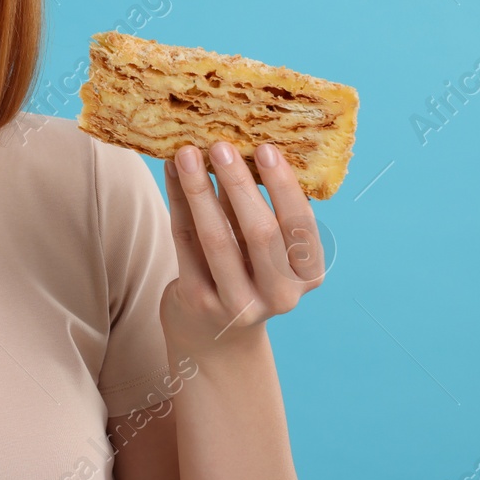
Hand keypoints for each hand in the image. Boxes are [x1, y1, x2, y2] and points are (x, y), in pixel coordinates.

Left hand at [160, 141, 326, 358]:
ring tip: (187, 153)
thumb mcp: (266, 249)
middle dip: (239, 184)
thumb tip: (242, 144)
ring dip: (200, 190)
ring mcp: (238, 303)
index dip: (283, 186)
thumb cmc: (246, 273)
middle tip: (221, 145)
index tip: (266, 148)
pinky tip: (171, 173)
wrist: (215, 334)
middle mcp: (280, 294)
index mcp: (308, 275)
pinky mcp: (199, 302)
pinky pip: (186, 243)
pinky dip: (177, 203)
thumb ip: (261, 208)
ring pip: (217, 239)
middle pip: (260, 233)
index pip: (300, 225)